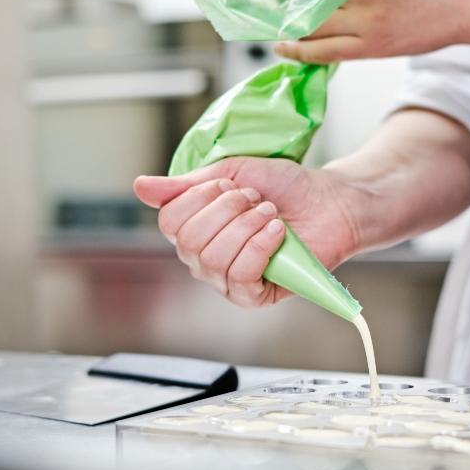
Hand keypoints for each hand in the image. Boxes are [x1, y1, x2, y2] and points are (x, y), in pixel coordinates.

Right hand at [133, 157, 363, 307]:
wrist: (329, 201)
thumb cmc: (284, 187)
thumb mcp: (232, 173)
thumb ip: (186, 185)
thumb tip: (140, 186)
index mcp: (195, 229)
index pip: (169, 221)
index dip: (201, 197)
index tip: (233, 186)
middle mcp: (205, 259)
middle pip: (190, 241)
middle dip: (228, 210)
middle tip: (257, 200)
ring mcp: (229, 280)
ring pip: (213, 260)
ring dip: (248, 227)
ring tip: (272, 215)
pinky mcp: (256, 296)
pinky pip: (240, 278)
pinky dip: (260, 248)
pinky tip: (277, 233)